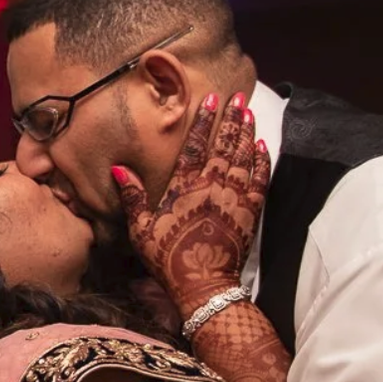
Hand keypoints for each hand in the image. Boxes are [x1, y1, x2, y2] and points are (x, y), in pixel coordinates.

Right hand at [112, 92, 269, 307]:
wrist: (203, 284)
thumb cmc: (167, 257)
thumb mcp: (141, 229)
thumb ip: (133, 196)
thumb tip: (119, 169)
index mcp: (185, 186)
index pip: (196, 144)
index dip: (204, 120)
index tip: (212, 99)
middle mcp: (212, 184)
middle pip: (224, 144)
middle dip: (232, 118)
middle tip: (239, 97)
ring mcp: (234, 197)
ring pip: (244, 157)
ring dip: (247, 133)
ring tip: (250, 113)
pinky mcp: (251, 212)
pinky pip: (260, 180)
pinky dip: (262, 162)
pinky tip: (263, 147)